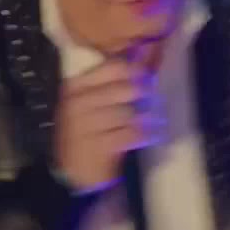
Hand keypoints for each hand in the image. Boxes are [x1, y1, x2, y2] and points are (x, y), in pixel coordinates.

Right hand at [53, 59, 159, 193]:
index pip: (111, 67)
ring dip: (146, 116)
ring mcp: (86, 127)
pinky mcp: (99, 147)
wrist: (74, 172)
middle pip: (122, 89)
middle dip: (142, 91)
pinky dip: (145, 134)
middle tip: (153, 95)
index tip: (147, 73)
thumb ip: (113, 83)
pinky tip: (151, 134)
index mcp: (75, 87)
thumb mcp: (91, 104)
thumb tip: (143, 57)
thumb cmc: (87, 131)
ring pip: (127, 113)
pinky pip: (131, 134)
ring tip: (156, 118)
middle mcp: (77, 104)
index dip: (135, 68)